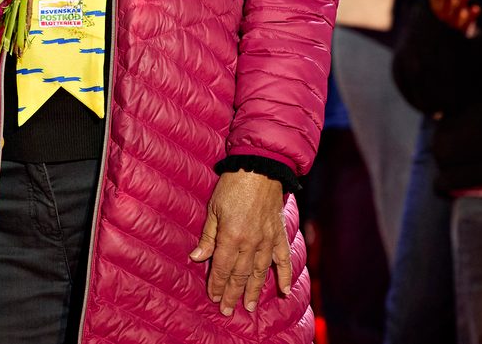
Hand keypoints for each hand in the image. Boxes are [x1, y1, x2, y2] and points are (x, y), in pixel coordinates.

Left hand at [189, 169, 291, 314]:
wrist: (259, 170)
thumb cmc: (231, 187)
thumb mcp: (213, 209)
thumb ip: (207, 237)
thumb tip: (196, 258)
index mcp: (231, 236)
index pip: (222, 267)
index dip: (217, 284)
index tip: (213, 297)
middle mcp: (250, 243)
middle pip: (239, 274)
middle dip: (232, 293)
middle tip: (227, 310)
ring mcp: (267, 240)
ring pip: (259, 272)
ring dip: (253, 290)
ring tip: (248, 307)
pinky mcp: (278, 235)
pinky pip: (283, 260)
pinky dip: (285, 276)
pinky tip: (284, 291)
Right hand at [427, 0, 479, 34]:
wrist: (448, 33)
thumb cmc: (445, 8)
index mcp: (436, 2)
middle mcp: (442, 11)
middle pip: (446, 0)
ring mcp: (451, 20)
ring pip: (456, 10)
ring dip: (462, 0)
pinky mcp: (461, 27)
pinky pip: (467, 22)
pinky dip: (471, 15)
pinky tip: (476, 8)